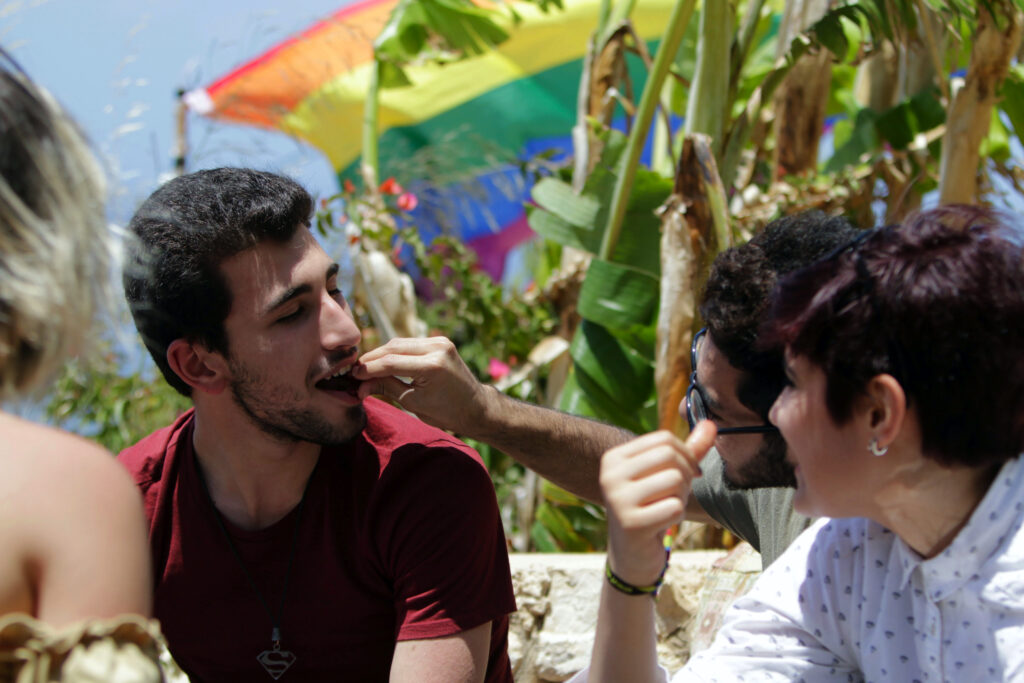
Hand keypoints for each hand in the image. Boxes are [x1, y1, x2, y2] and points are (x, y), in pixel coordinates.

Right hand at [353, 337, 491, 434]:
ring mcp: (440, 341)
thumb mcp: (412, 402)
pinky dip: (396, 351)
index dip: (368, 369)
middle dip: (372, 359)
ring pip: (400, 342)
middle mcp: (437, 348)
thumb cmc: (445, 411)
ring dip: (382, 353)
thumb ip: (386, 388)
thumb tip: (360, 385)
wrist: (475, 406)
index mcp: (432, 366)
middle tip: (355, 371)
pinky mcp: (441, 341)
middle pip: (393, 347)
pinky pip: (411, 343)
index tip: (352, 376)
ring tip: (366, 367)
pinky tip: (383, 361)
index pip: (390, 363)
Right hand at [600, 421, 716, 586]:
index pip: (664, 439)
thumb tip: (711, 424)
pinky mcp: (631, 523)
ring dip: (681, 496)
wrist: (631, 554)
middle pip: (670, 456)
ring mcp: (618, 499)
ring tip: (667, 507)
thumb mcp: (665, 475)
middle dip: (685, 475)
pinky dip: (677, 516)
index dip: (686, 454)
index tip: (689, 472)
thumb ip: (688, 450)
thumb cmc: (651, 507)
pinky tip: (663, 523)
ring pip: (674, 480)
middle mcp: (610, 475)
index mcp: (614, 458)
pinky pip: (675, 507)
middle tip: (678, 493)